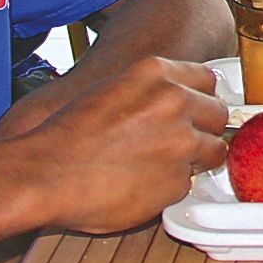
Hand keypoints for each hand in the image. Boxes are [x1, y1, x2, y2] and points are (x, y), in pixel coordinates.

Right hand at [9, 57, 228, 234]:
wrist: (44, 175)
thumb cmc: (67, 138)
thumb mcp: (112, 91)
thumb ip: (151, 92)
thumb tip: (181, 99)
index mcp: (157, 74)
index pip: (208, 80)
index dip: (201, 99)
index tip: (195, 111)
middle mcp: (176, 102)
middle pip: (218, 114)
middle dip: (204, 129)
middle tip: (179, 143)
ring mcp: (181, 141)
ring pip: (214, 150)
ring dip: (195, 160)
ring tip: (159, 167)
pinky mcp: (178, 180)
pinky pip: (190, 184)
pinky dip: (173, 188)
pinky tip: (144, 186)